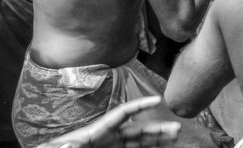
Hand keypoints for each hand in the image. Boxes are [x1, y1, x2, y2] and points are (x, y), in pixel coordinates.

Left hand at [38, 96, 179, 147]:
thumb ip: (65, 147)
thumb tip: (69, 146)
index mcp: (97, 131)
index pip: (122, 114)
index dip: (139, 106)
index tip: (157, 99)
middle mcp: (108, 138)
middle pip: (137, 130)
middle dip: (157, 128)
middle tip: (177, 127)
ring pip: (140, 143)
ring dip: (157, 140)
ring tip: (175, 138)